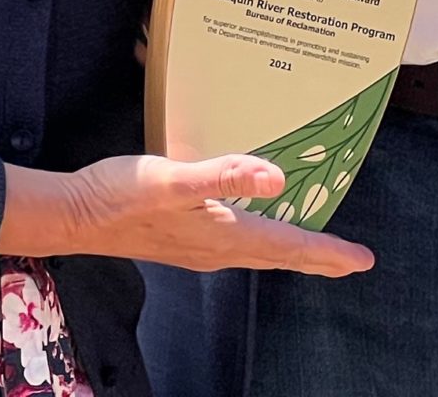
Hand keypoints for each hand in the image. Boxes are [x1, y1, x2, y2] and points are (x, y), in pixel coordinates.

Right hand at [0, 153, 374, 275]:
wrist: (74, 215)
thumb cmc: (122, 195)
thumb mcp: (174, 179)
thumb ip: (225, 176)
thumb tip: (277, 178)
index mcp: (224, 235)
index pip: (289, 246)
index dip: (328, 253)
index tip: (363, 260)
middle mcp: (217, 249)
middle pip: (280, 255)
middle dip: (318, 258)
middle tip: (351, 261)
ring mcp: (199, 248)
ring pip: (260, 253)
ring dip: (291, 251)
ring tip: (315, 248)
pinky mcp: (182, 239)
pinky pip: (237, 245)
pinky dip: (261, 241)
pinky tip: (254, 228)